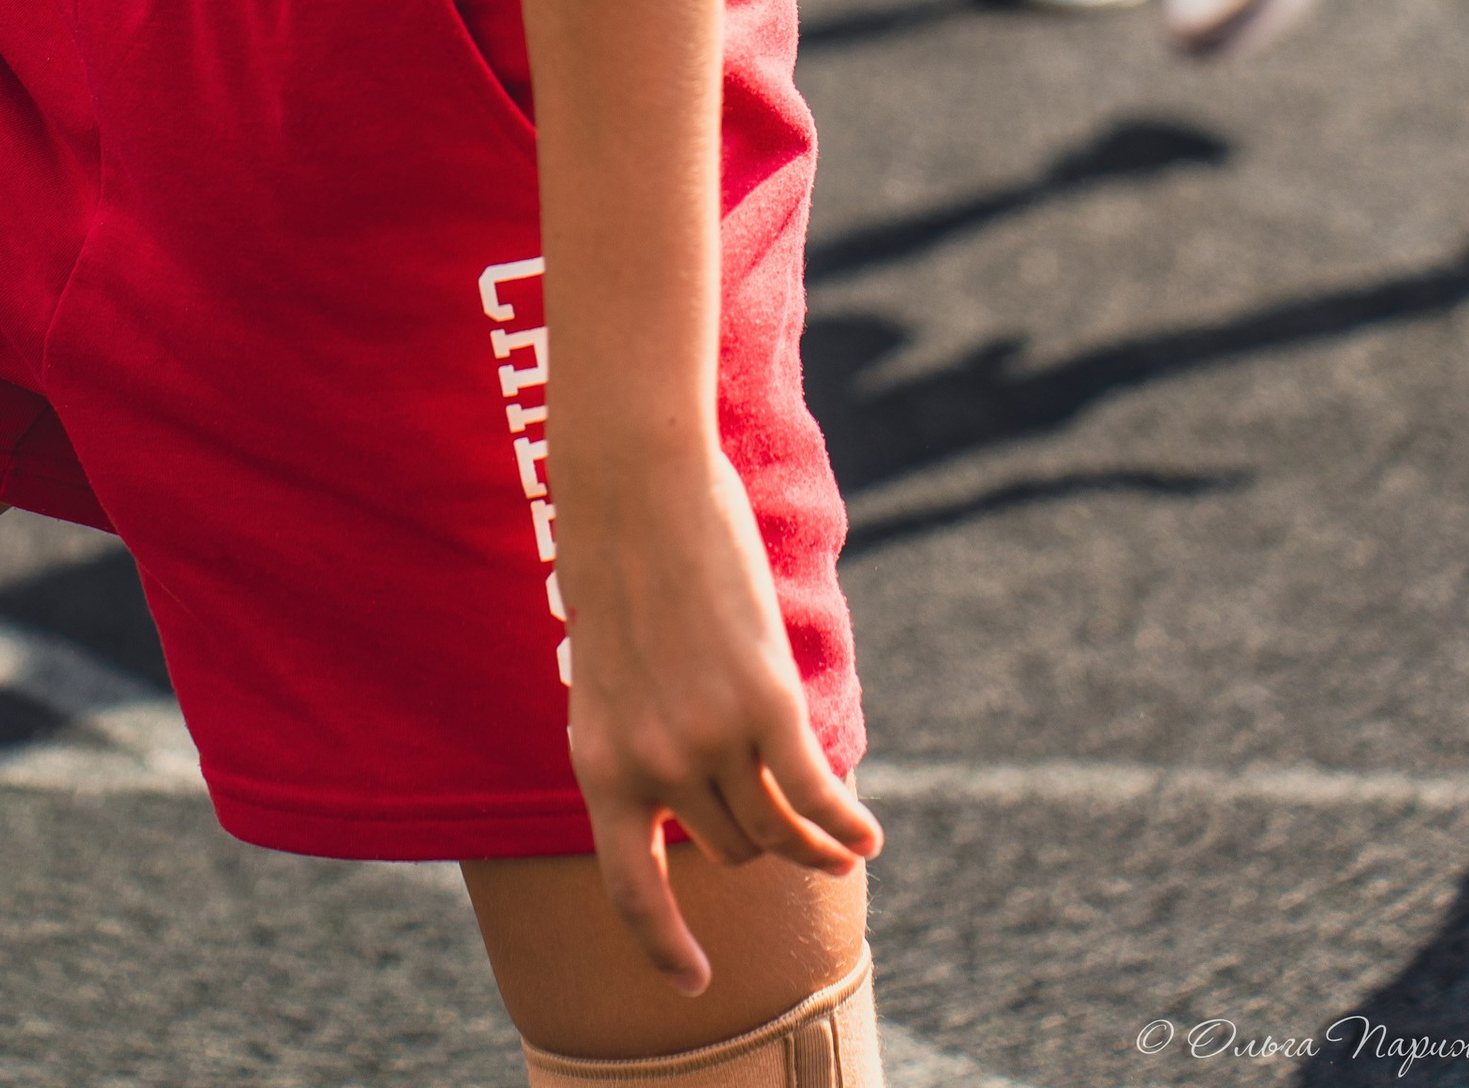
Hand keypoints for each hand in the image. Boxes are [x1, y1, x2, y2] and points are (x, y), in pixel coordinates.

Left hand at [561, 435, 879, 989]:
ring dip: (811, 842)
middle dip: (756, 839)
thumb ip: (643, 735)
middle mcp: (652, 766)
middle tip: (786, 827)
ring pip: (774, 826)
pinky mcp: (763, 706)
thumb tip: (693, 789)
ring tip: (843, 844)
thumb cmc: (618, 559)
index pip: (629, 888)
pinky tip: (868, 836)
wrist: (633, 484)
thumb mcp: (608, 671)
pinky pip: (816, 795)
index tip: (694, 984)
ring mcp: (708, 740)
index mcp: (599, 763)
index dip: (663, 945)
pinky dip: (847, 825)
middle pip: (726, 844)